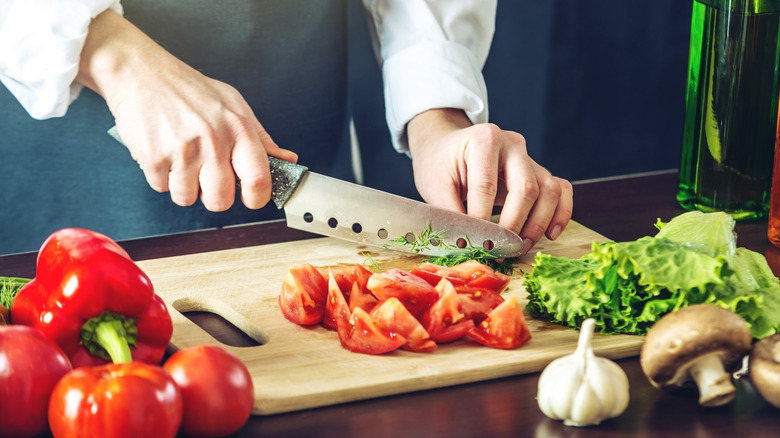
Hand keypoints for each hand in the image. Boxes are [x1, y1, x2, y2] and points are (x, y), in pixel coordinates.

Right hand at [75, 10, 296, 210]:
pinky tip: (163, 152)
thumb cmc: (189, 89)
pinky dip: (161, 177)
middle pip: (221, 200)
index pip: (259, 179)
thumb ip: (261, 138)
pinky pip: (162, 188)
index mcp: (238, 128)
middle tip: (207, 179)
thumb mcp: (234, 104)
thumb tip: (287, 161)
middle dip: (214, 197)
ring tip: (181, 160)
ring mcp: (182, 150)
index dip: (256, 198)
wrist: (140, 72)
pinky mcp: (153, 157)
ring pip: (188, 198)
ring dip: (184, 187)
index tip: (250, 198)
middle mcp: (213, 140)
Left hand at [407, 108, 572, 254]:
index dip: (482, 219)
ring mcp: (529, 158)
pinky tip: (549, 234)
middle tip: (501, 250)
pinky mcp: (538, 172)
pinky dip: (561, 213)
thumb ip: (450, 213)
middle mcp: (512, 145)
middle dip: (514, 225)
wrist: (447, 146)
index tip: (475, 244)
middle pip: (526, 188)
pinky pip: (561, 190)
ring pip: (549, 191)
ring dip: (538, 224)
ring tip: (520, 247)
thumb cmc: (439, 163)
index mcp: (484, 140)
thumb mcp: (434, 184)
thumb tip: (466, 244)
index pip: (487, 185)